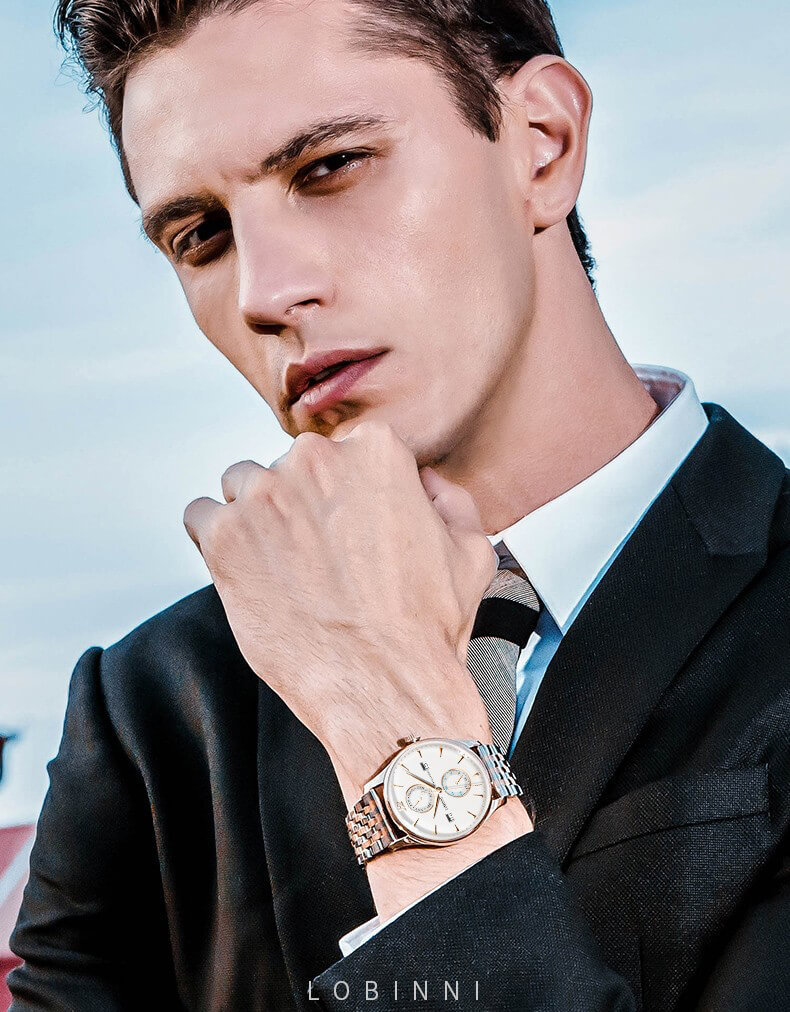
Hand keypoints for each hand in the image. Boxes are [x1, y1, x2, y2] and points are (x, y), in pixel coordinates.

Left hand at [183, 420, 497, 800]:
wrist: (385, 688)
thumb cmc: (426, 627)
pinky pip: (201, 517)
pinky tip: (243, 570)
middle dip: (300, 503)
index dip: (347, 494)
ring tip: (279, 566)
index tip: (348, 528)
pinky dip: (214, 540)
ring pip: (242, 484)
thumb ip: (448, 500)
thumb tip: (426, 483)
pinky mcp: (224, 537)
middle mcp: (315, 460)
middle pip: (291, 466)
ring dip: (255, 516)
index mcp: (375, 450)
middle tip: (317, 558)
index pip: (346, 451)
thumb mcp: (470, 551)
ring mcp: (263, 496)